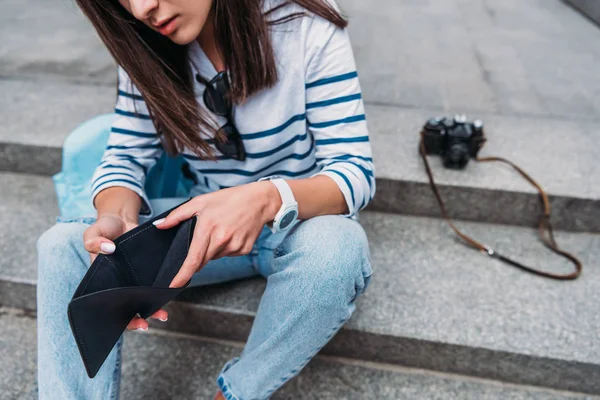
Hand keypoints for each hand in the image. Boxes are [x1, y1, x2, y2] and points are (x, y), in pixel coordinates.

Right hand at [83, 214, 168, 330]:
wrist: (122, 219)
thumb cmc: (105, 229)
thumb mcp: (94, 232)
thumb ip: (94, 241)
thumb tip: (108, 249)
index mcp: (104, 280)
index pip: (109, 306)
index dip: (119, 317)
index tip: (132, 321)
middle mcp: (120, 283)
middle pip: (128, 307)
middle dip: (138, 319)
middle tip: (148, 323)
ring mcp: (134, 278)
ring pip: (143, 299)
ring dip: (153, 308)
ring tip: (163, 314)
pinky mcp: (147, 271)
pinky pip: (153, 284)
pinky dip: (160, 291)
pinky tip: (168, 294)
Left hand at [154, 181, 280, 287]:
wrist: (259, 200)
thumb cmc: (229, 199)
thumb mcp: (201, 201)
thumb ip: (178, 215)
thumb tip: (160, 225)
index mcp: (208, 228)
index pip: (193, 259)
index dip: (182, 275)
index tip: (174, 285)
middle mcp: (222, 240)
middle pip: (203, 260)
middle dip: (198, 256)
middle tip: (204, 237)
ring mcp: (234, 246)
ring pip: (215, 257)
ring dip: (212, 249)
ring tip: (221, 229)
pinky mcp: (244, 249)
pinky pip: (228, 254)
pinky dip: (225, 247)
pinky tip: (231, 233)